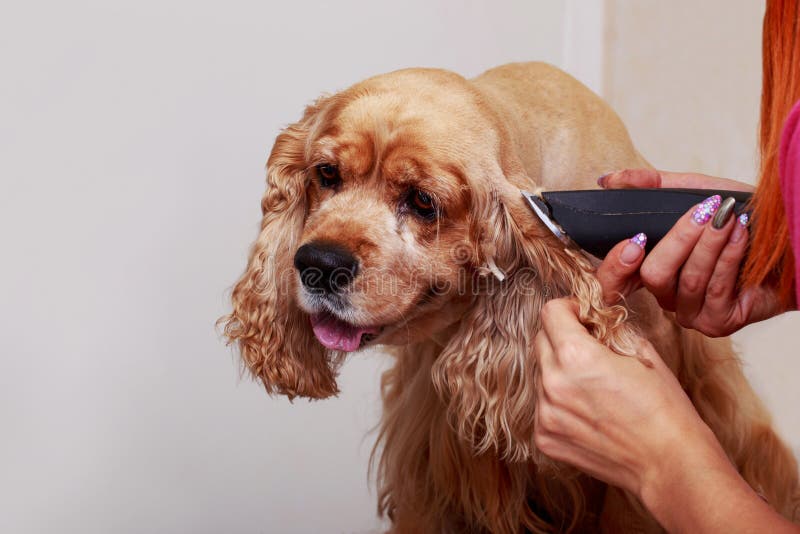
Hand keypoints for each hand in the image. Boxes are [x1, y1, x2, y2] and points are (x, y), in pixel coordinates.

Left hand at [533, 298, 720, 496]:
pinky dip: (559, 403)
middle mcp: (553, 383)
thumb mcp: (642, 353)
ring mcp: (545, 414)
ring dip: (560, 372)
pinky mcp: (545, 437)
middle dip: (563, 338)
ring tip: (595, 388)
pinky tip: (589, 411)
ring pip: (541, 375)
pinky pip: (543, 406)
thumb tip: (592, 321)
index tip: (582, 317)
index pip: (550, 313)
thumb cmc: (664, 409)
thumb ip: (608, 332)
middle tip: (590, 350)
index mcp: (576, 356)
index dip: (569, 309)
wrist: (669, 463)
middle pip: (541, 341)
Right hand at [596, 169, 784, 335]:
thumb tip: (608, 179)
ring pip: (687, 280)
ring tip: (729, 215)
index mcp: (651, 271)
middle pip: (652, 276)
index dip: (616, 265)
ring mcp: (690, 314)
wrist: (789, 238)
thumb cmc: (740, 218)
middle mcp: (665, 297)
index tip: (635, 239)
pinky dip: (730, 256)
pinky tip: (741, 232)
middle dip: (679, 240)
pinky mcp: (718, 323)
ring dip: (711, 243)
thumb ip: (649, 186)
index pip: (613, 282)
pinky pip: (716, 288)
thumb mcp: (691, 193)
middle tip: (703, 212)